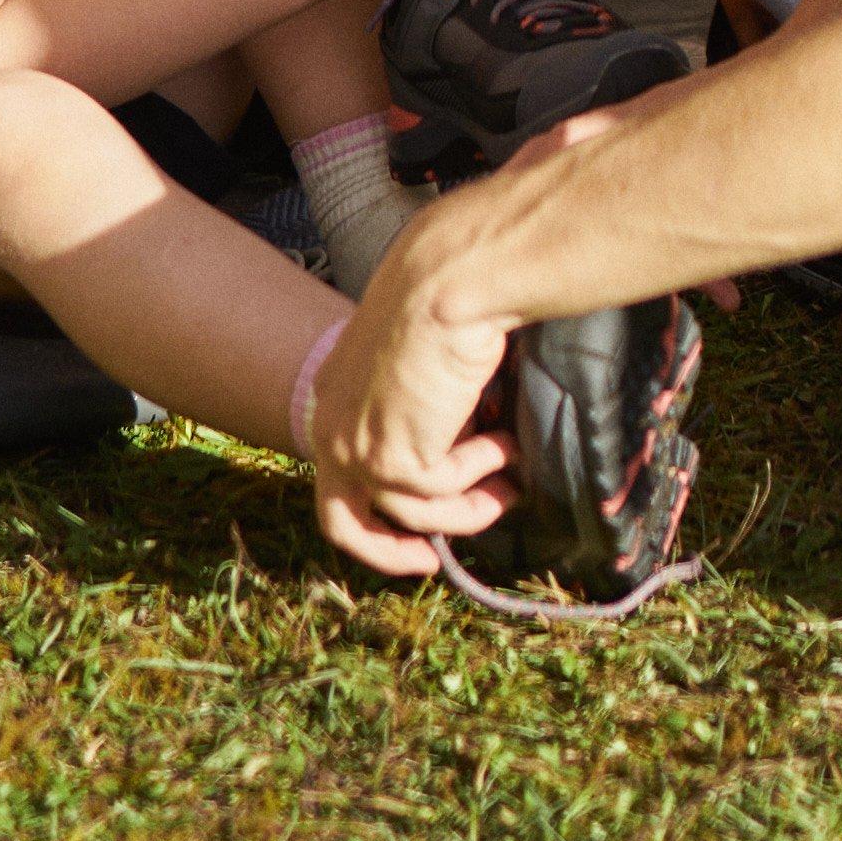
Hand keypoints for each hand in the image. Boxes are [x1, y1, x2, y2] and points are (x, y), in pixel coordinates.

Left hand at [305, 251, 513, 572]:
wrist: (452, 279)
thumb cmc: (446, 297)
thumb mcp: (423, 361)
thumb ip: (424, 407)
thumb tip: (463, 446)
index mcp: (334, 394)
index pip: (339, 471)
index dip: (377, 508)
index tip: (418, 524)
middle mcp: (332, 425)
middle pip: (341, 524)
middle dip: (387, 552)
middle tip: (430, 561)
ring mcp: (358, 447)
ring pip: (415, 513)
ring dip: (470, 503)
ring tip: (509, 477)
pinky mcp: (393, 459)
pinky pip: (448, 489)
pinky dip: (483, 470)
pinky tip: (506, 440)